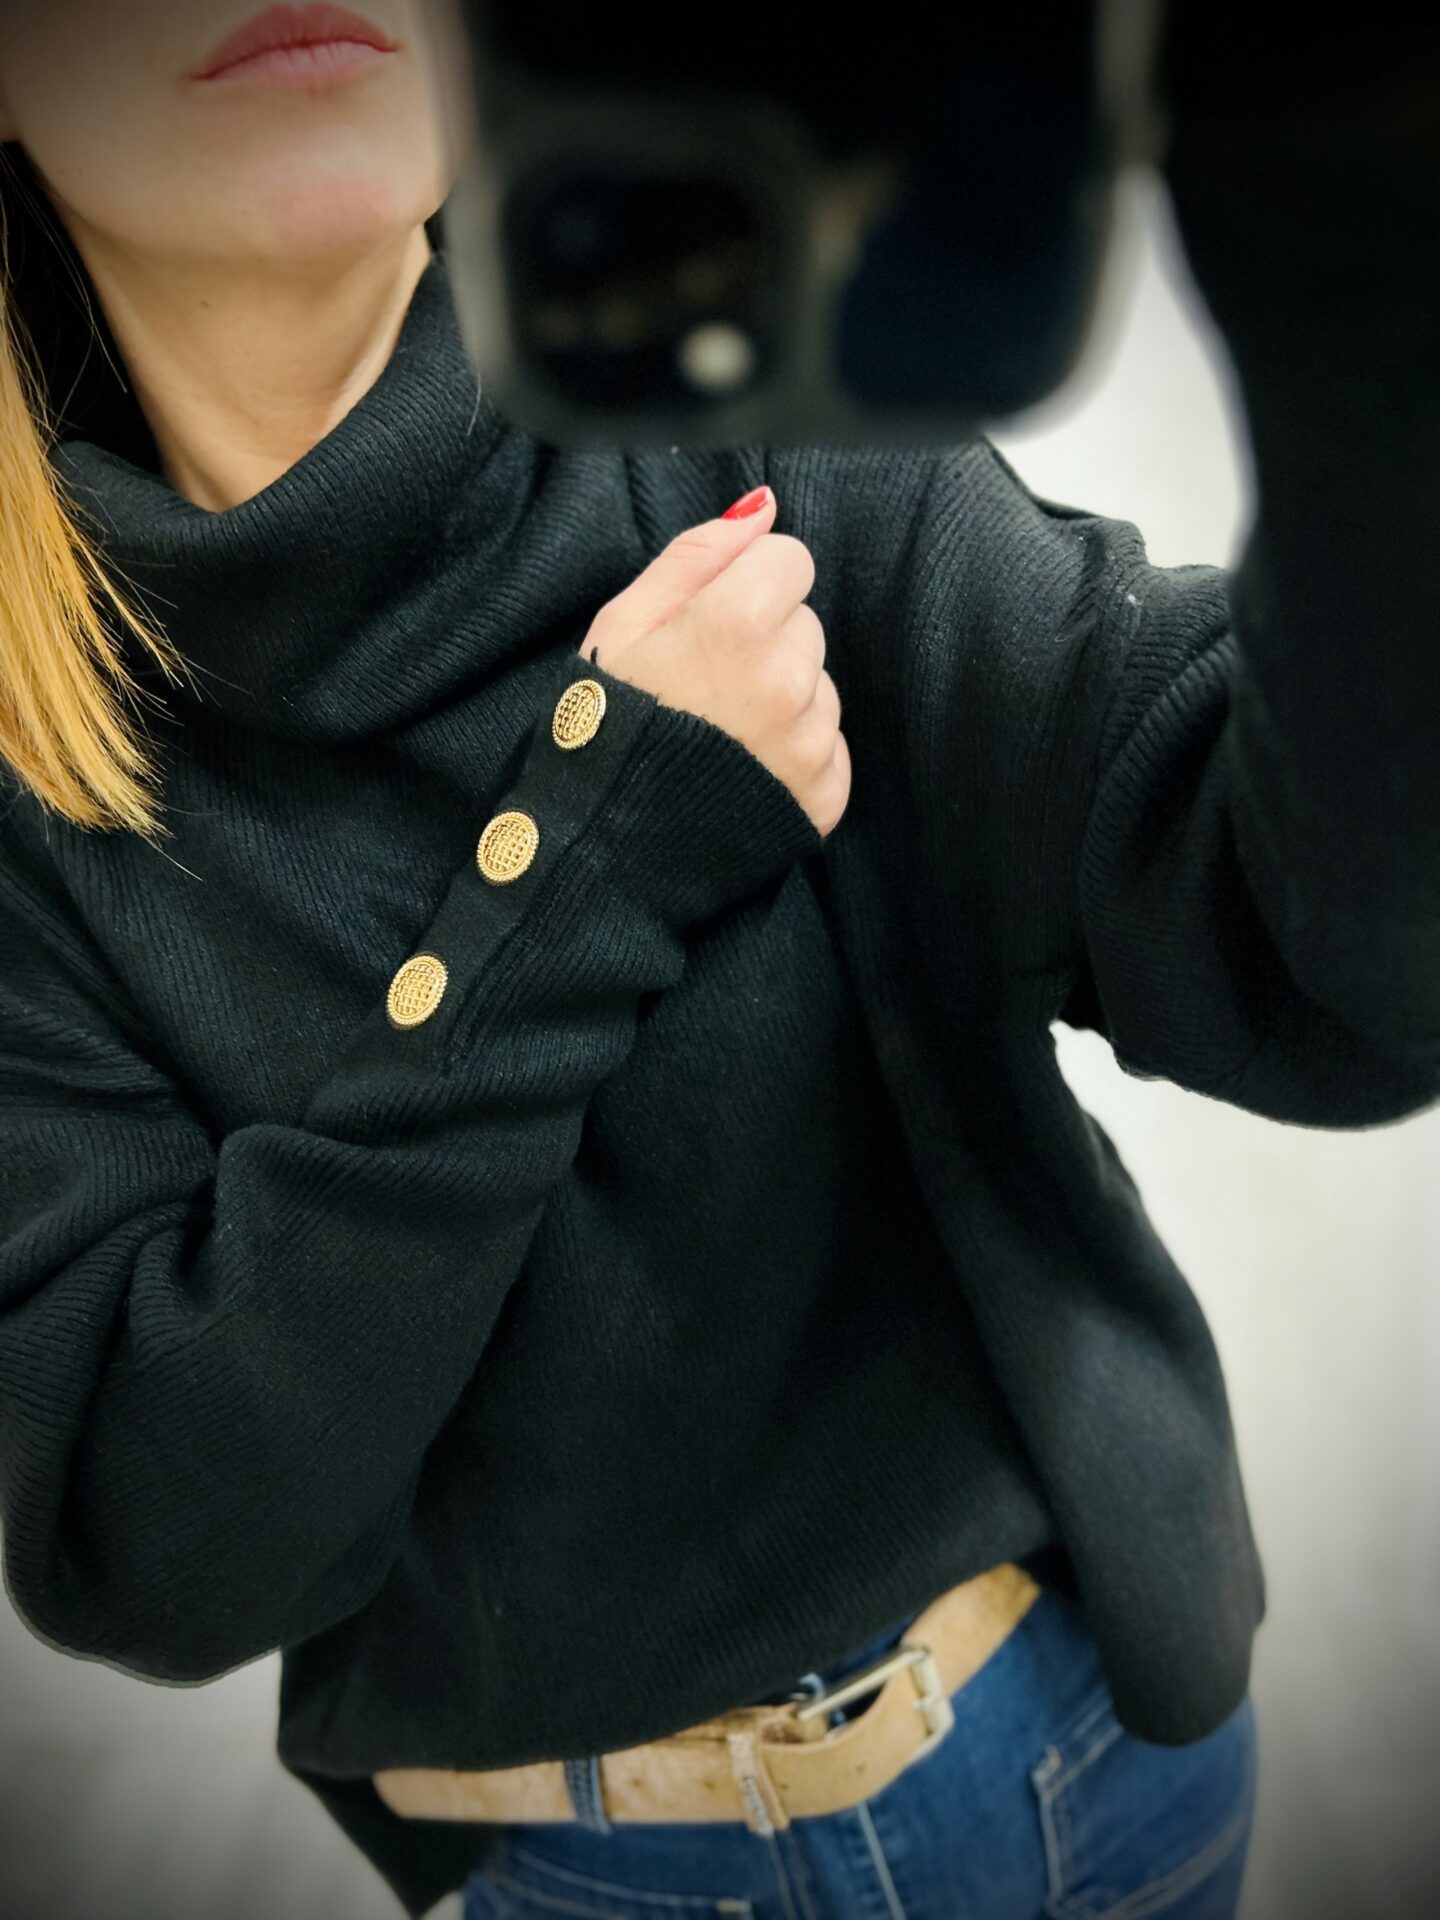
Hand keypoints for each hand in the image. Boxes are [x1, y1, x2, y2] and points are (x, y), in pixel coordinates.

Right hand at [577, 487, 850, 838]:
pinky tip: (747, 767)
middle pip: (806, 624)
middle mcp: (786, 679)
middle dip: (768, 642)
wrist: (607, 841)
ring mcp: (808, 742)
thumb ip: (696, 555)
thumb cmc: (607, 725)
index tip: (712, 621)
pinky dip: (797, 755)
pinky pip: (831, 748)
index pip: (791, 560)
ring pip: (821, 686)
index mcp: (737, 623)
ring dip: (785, 699)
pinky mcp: (823, 794)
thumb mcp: (623, 623)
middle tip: (708, 684)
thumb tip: (761, 508)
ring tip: (724, 732)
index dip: (748, 585)